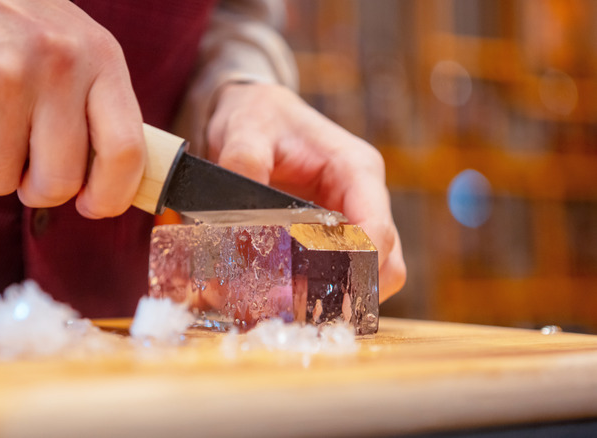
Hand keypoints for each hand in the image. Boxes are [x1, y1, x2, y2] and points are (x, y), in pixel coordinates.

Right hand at [0, 0, 144, 217]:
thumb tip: (121, 189)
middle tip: (26, 162)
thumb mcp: (79, 53)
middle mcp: (57, 64)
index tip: (92, 205)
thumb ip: (102, 113)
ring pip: (1, 180)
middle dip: (39, 188)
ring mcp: (2, 75)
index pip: (125, 151)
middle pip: (60, 181)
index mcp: (101, 57)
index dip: (111, 195)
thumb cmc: (20, 31)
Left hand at [207, 83, 405, 301]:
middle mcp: (363, 200)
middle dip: (348, 294)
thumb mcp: (245, 131)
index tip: (321, 290)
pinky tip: (274, 298)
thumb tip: (235, 215)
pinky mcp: (332, 238)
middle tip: (295, 309)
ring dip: (332, 300)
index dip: (357, 265)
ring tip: (281, 308)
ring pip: (367, 278)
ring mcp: (352, 221)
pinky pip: (338, 277)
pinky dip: (314, 294)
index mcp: (355, 170)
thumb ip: (243, 165)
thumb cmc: (257, 116)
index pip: (377, 227)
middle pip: (385, 264)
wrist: (254, 114)